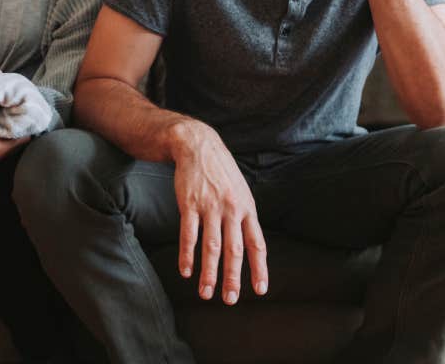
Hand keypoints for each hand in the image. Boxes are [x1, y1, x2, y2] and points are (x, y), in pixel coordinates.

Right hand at [172, 121, 267, 304]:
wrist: (198, 145)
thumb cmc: (220, 170)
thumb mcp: (241, 189)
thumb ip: (245, 215)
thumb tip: (251, 244)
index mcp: (247, 207)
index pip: (257, 243)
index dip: (259, 268)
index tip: (259, 290)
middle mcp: (231, 209)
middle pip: (235, 250)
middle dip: (233, 278)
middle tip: (230, 300)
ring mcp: (210, 206)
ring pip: (211, 246)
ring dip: (209, 273)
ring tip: (206, 293)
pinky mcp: (190, 204)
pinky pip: (189, 234)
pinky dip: (187, 254)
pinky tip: (185, 270)